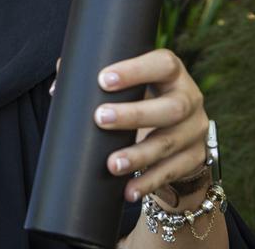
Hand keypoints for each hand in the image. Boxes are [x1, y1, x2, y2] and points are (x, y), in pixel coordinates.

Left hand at [93, 48, 208, 201]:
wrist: (177, 130)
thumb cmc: (139, 97)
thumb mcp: (128, 84)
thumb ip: (96, 79)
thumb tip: (58, 87)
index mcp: (172, 73)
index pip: (161, 64)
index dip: (134, 71)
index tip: (102, 79)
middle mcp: (190, 98)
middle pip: (170, 108)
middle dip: (134, 115)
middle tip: (100, 118)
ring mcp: (195, 130)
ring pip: (169, 143)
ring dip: (138, 155)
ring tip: (111, 164)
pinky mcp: (195, 157)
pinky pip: (172, 172)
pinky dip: (149, 182)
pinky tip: (129, 189)